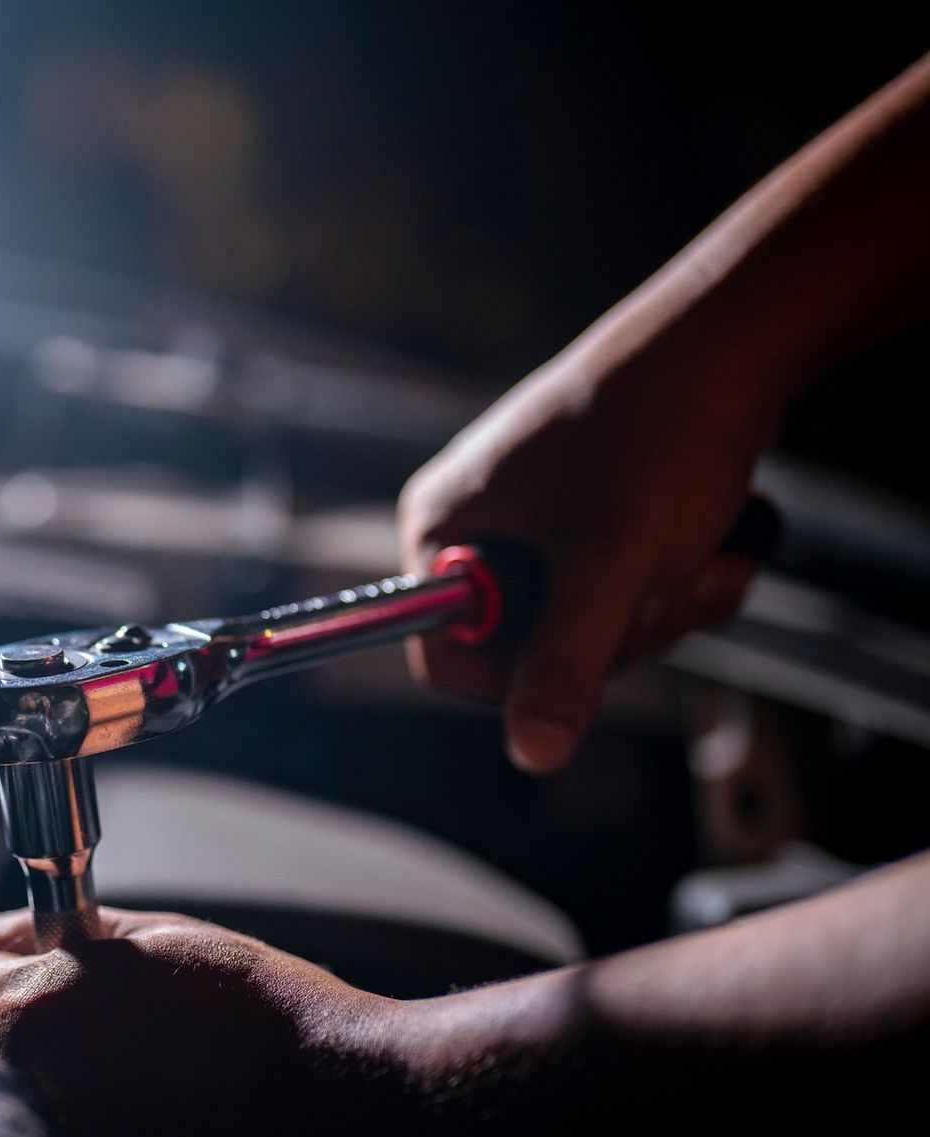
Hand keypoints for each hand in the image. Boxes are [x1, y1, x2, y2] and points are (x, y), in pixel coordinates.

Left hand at [0, 904, 409, 1136]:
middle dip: (37, 1038)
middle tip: (122, 1032)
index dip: (7, 980)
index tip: (55, 986)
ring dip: (68, 1089)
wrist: (349, 1113)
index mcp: (31, 1017)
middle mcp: (32, 1097)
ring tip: (156, 1078)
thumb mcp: (148, 942)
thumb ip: (34, 933)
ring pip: (29, 1109)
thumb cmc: (260, 1015)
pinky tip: (166, 1122)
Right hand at [398, 327, 773, 773]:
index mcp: (442, 532)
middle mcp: (472, 526)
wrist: (734, 343)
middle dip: (617, 636)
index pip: (444, 656)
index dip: (522, 677)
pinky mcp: (584, 513)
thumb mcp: (611, 567)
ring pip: (584, 623)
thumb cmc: (657, 438)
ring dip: (659, 611)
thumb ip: (565, 664)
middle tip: (673, 590)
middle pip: (524, 648)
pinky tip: (712, 546)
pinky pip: (616, 588)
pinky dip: (670, 582)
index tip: (592, 656)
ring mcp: (530, 519)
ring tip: (708, 559)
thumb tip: (531, 753)